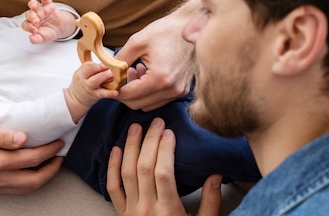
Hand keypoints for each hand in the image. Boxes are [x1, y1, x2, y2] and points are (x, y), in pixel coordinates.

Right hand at [0, 123, 63, 194]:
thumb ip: (0, 135)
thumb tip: (23, 138)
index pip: (31, 158)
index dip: (49, 150)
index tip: (59, 141)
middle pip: (34, 180)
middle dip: (52, 168)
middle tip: (61, 154)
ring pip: (26, 189)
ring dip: (42, 178)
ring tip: (51, 163)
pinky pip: (15, 191)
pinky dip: (29, 183)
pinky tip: (31, 171)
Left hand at [22, 0, 76, 43]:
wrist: (60, 28)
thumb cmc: (49, 33)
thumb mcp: (44, 39)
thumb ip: (37, 40)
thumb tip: (31, 39)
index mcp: (31, 24)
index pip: (26, 24)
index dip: (28, 27)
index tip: (35, 31)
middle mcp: (34, 15)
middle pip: (29, 14)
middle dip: (31, 17)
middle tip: (36, 21)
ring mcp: (41, 9)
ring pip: (34, 4)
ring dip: (33, 4)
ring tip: (35, 7)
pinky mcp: (48, 5)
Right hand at [64, 62, 118, 122]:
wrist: (76, 99)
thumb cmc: (83, 83)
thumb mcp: (82, 74)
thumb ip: (92, 68)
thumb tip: (106, 63)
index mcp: (81, 73)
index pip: (88, 65)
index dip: (98, 64)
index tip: (107, 63)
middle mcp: (84, 80)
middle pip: (90, 70)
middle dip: (100, 68)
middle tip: (110, 67)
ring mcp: (90, 88)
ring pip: (95, 81)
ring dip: (104, 76)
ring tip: (112, 75)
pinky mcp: (96, 95)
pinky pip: (102, 94)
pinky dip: (109, 93)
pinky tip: (115, 92)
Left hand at [106, 118, 221, 215]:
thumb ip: (210, 203)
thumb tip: (216, 175)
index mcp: (168, 211)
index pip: (163, 173)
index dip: (165, 150)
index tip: (170, 132)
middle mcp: (147, 209)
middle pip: (144, 167)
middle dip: (150, 141)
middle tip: (156, 122)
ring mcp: (131, 211)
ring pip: (126, 172)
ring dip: (130, 147)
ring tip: (136, 127)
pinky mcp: (122, 213)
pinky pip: (113, 187)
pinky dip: (112, 166)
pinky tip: (117, 149)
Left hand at [115, 0, 199, 110]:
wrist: (190, 26)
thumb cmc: (166, 31)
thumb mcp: (137, 42)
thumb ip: (119, 61)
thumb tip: (107, 73)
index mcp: (160, 78)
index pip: (129, 96)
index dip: (115, 90)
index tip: (109, 80)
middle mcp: (172, 89)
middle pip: (137, 104)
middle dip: (124, 93)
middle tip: (120, 76)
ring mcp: (179, 91)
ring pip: (148, 105)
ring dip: (137, 93)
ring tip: (134, 71)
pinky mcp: (182, 89)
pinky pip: (159, 99)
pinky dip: (148, 92)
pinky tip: (145, 74)